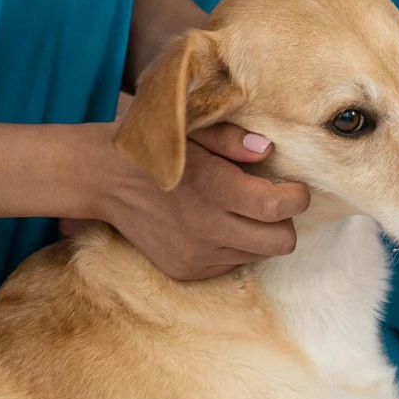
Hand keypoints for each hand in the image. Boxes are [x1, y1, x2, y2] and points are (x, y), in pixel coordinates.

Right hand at [71, 121, 309, 280]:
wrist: (102, 179)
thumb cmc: (154, 146)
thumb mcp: (193, 127)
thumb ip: (233, 139)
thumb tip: (268, 151)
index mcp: (213, 188)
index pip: (278, 208)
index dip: (297, 197)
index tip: (292, 186)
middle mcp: (206, 229)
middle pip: (280, 243)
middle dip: (284, 221)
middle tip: (270, 200)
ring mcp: (195, 256)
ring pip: (258, 255)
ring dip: (258, 233)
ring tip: (238, 209)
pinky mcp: (185, 270)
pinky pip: (232, 263)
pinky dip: (233, 245)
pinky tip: (214, 223)